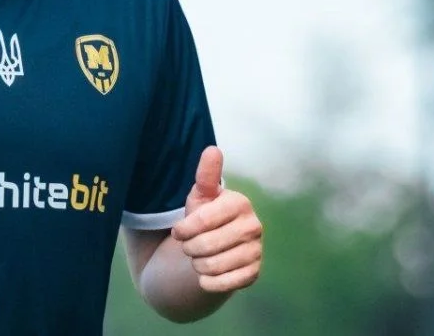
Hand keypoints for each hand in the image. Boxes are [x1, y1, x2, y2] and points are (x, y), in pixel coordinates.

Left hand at [171, 146, 262, 292]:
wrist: (215, 247)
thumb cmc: (205, 216)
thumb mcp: (201, 195)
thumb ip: (206, 175)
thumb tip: (212, 149)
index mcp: (240, 203)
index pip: (202, 220)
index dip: (183, 229)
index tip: (177, 231)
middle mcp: (254, 226)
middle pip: (205, 245)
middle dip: (189, 248)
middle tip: (189, 245)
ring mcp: (256, 251)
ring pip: (212, 266)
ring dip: (197, 265)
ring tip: (198, 257)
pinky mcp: (254, 273)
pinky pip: (223, 284)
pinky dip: (207, 282)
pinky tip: (206, 274)